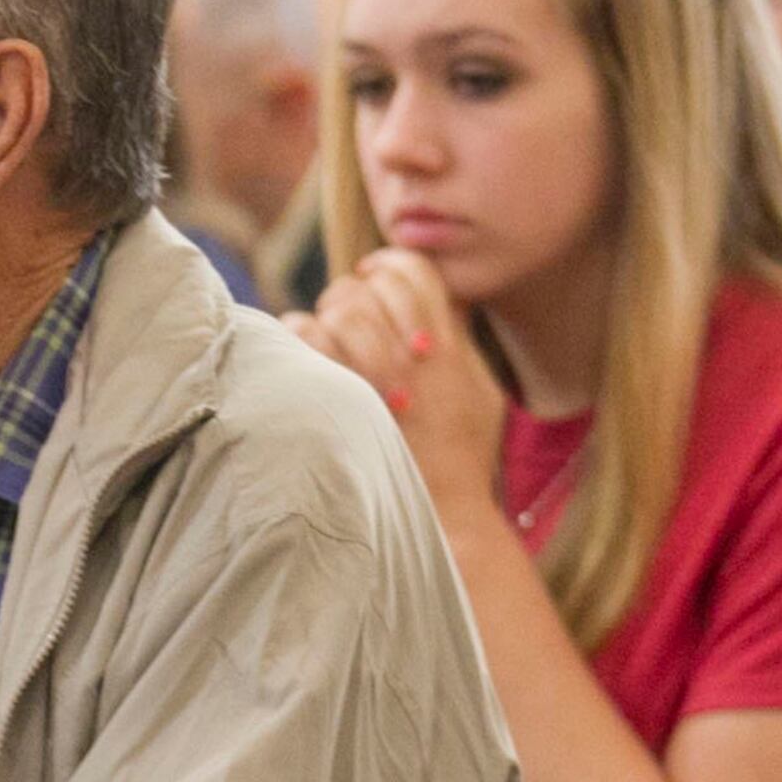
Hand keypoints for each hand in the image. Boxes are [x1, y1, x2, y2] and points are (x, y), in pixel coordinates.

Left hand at [284, 248, 506, 514]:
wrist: (444, 516)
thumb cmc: (463, 456)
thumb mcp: (480, 390)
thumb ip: (459, 339)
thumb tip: (444, 297)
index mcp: (448, 346)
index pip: (413, 272)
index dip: (387, 265)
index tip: (372, 275)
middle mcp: (411, 356)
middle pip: (365, 289)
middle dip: (349, 295)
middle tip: (346, 317)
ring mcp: (374, 378)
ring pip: (334, 310)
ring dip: (325, 319)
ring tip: (328, 339)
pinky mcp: (340, 401)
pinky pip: (303, 339)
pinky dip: (300, 339)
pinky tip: (308, 360)